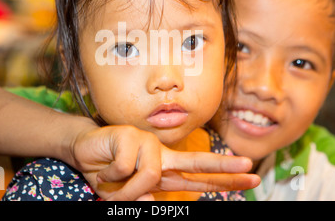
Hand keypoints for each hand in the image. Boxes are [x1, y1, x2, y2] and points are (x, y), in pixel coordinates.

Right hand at [70, 125, 259, 199]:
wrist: (84, 150)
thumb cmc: (108, 173)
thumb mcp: (128, 195)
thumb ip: (145, 198)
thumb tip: (152, 199)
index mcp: (165, 169)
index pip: (199, 175)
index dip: (224, 178)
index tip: (249, 177)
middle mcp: (161, 155)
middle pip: (197, 162)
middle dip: (224, 167)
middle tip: (250, 168)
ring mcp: (147, 143)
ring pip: (150, 175)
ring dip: (126, 190)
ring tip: (109, 183)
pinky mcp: (130, 135)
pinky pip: (126, 167)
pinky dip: (111, 177)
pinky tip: (103, 169)